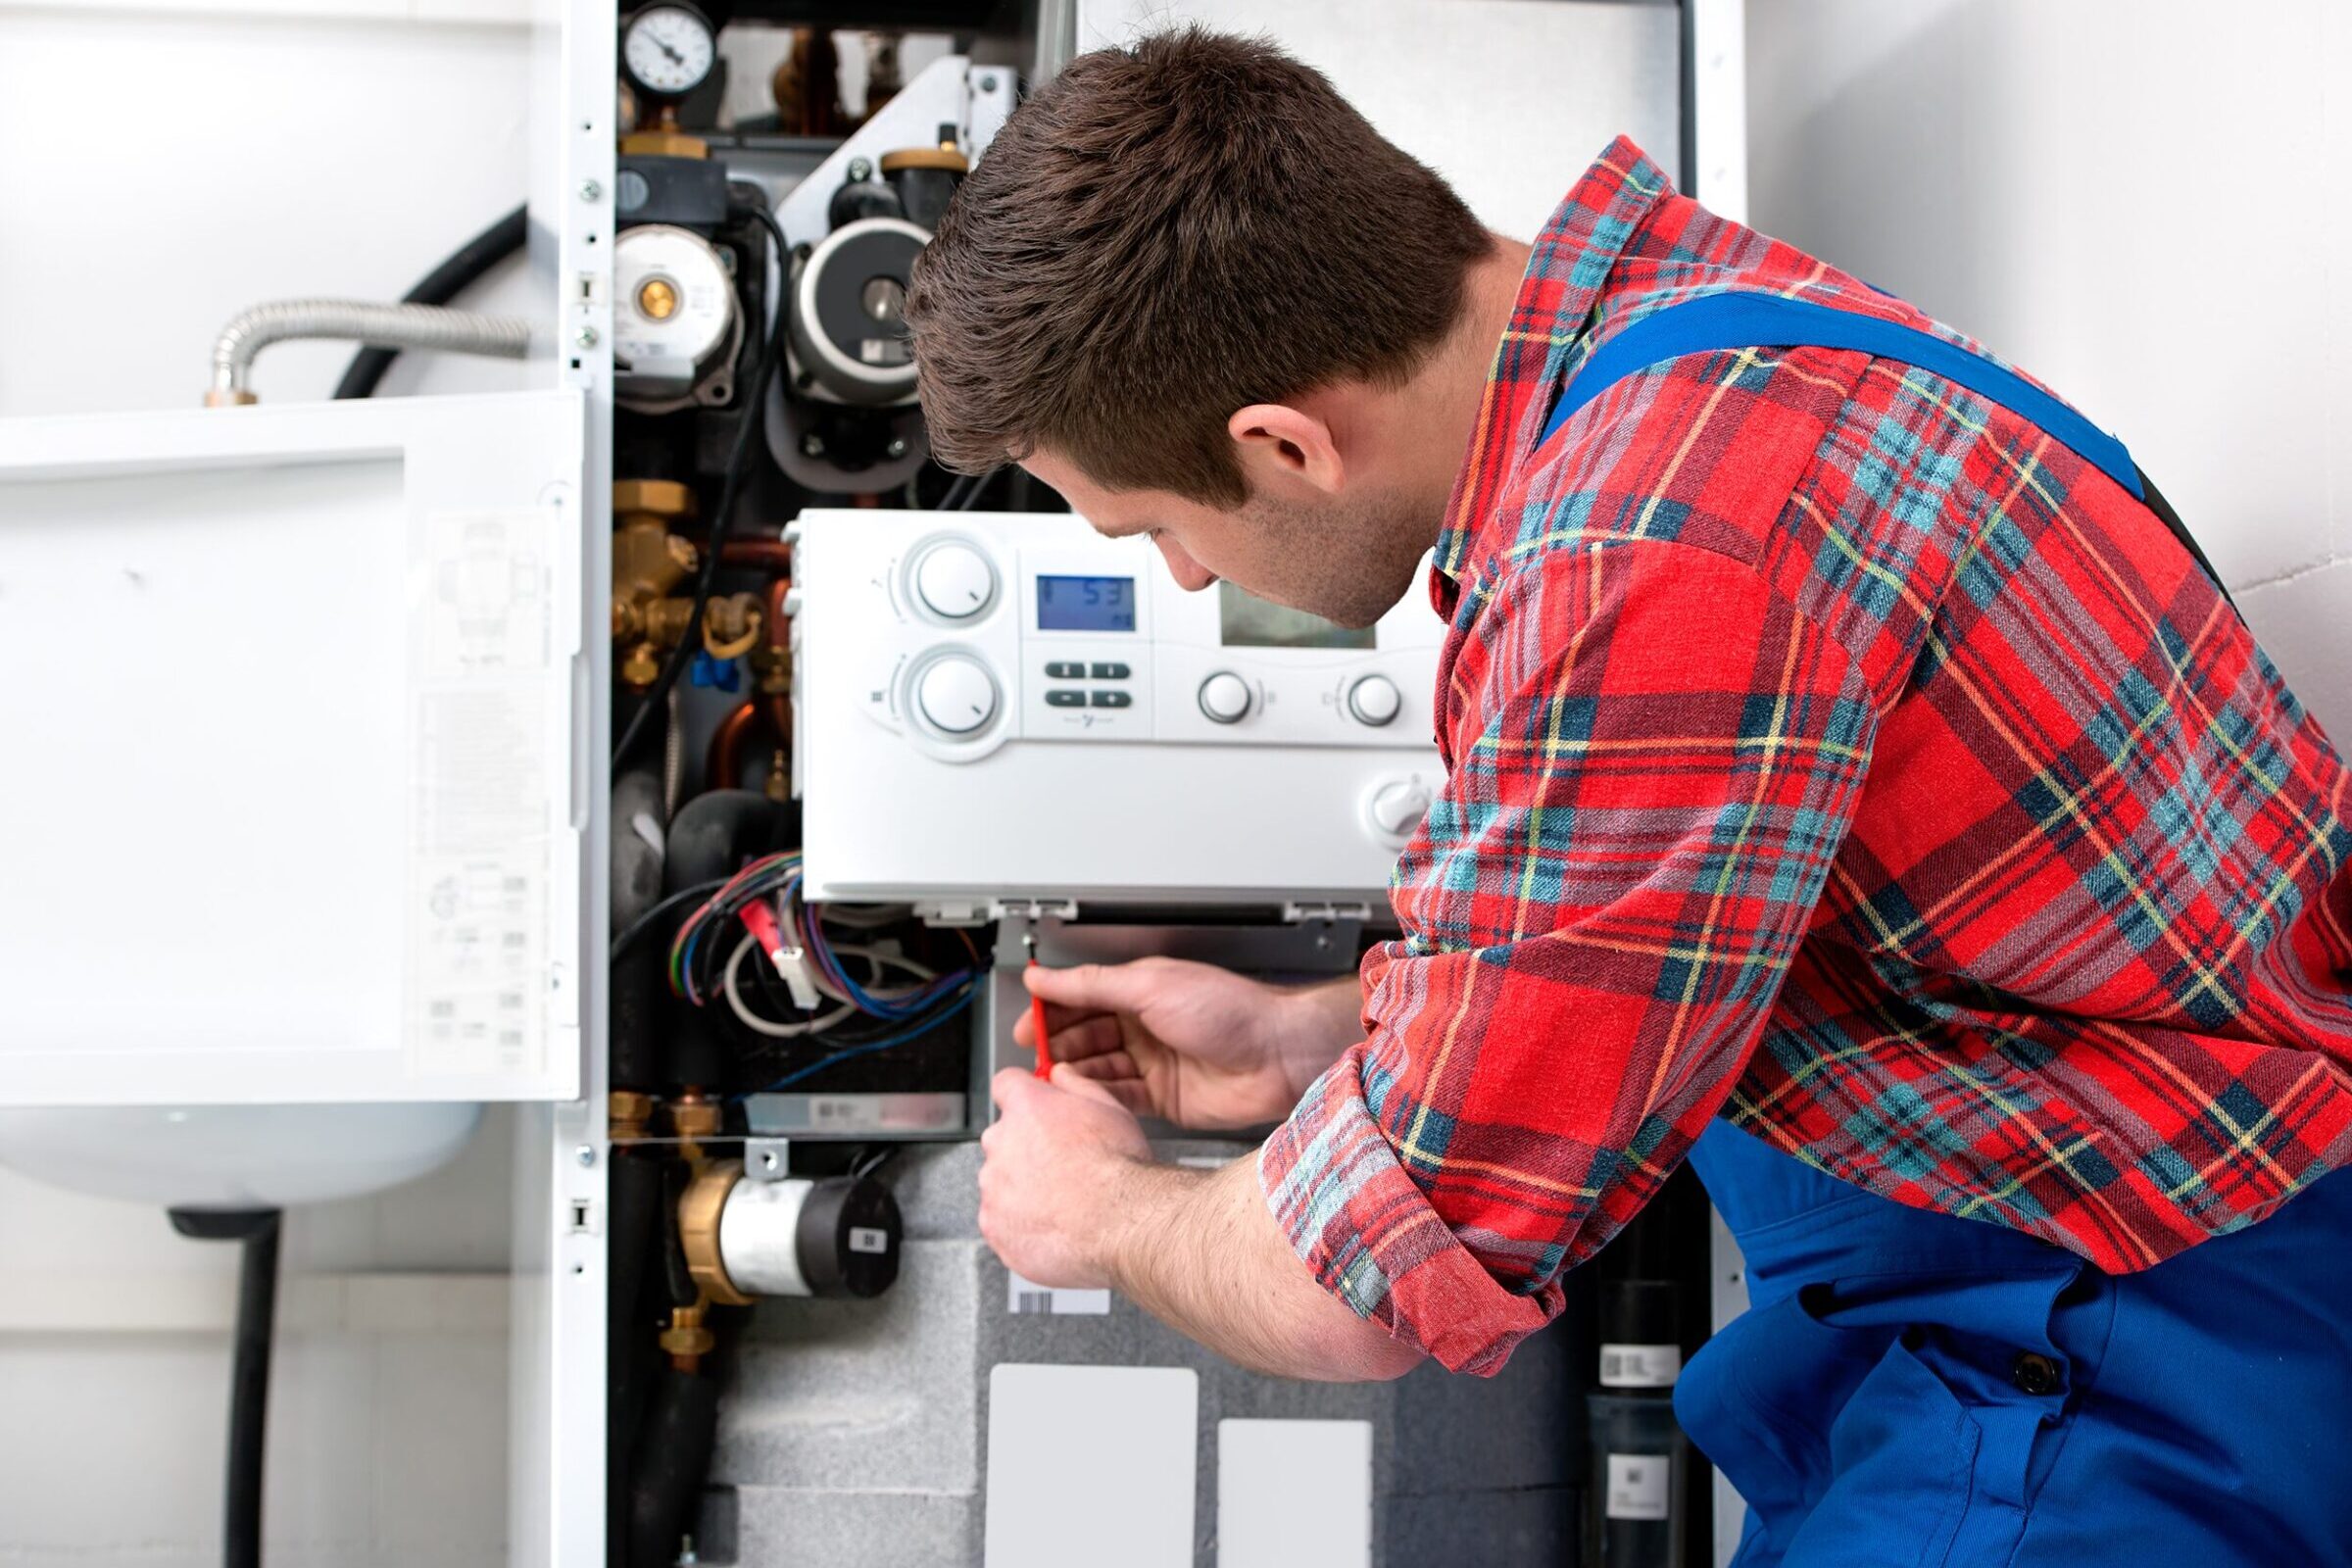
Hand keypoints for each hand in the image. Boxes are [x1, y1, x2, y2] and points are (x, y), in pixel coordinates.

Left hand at [978, 1066, 1152, 1287]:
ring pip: (1001, 1181)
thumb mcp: (1110, 1108)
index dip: (1022, 1096)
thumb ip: (1075, 1084)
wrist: (1120, 1224)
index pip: (1006, 1085)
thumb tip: (1060, 1074)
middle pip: (1003, 1137)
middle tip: (1060, 1165)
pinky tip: (1053, 1225)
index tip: (1033, 1108)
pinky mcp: (994, 1226)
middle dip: (1025, 1148)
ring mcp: (993, 1187)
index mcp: (1026, 1108)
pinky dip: (1020, 1224)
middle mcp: (1001, 1143)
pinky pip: (1000, 1221)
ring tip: (1062, 1202)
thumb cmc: (1118, 1169)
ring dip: (1022, 1187)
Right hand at [1016, 958, 1350, 1129]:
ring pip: (1098, 1069)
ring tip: (1053, 1079)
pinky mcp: (1163, 1099)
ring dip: (1075, 1073)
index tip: (1027, 1023)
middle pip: (1086, 1035)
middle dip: (1058, 1045)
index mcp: (1141, 990)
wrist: (1279, 1056)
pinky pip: (1119, 1098)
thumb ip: (1092, 984)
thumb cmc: (1233, 1012)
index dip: (1052, 1010)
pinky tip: (1082, 1097)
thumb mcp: (1151, 985)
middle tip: (1035, 1057)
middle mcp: (1146, 1025)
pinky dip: (1097, 1097)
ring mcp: (1154, 1063)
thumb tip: (1045, 977)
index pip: (1083, 997)